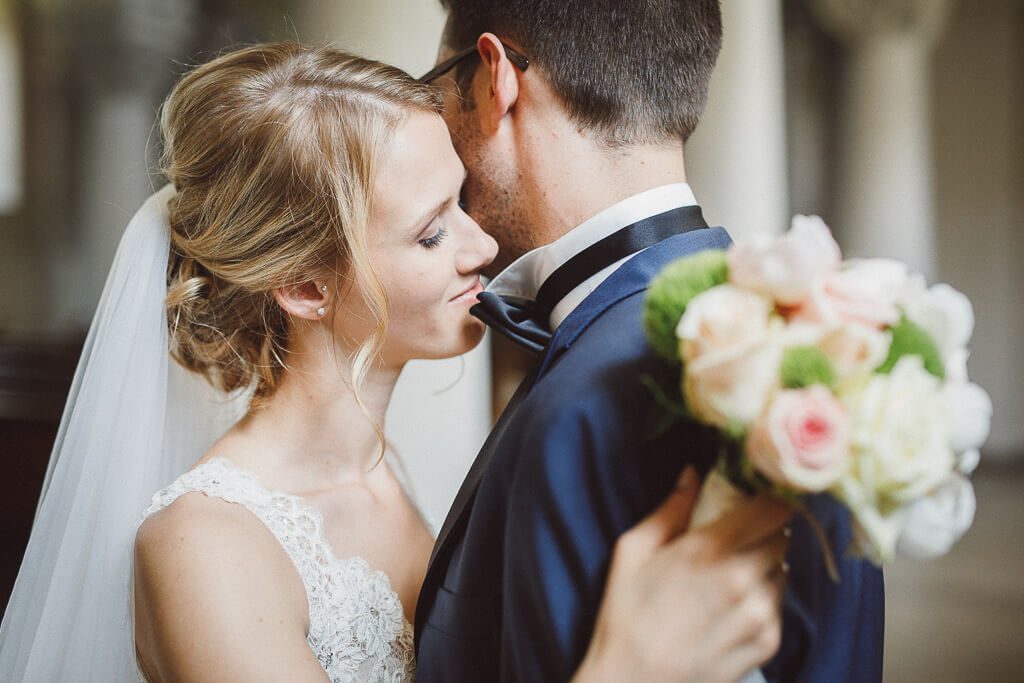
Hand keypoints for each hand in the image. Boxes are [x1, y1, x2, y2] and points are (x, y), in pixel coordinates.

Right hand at [574, 467, 792, 682]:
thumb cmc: (626, 616)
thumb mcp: (633, 551)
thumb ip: (670, 508)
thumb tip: (693, 474)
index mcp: (709, 550)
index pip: (773, 508)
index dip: (771, 497)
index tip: (759, 495)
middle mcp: (743, 580)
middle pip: (781, 537)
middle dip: (764, 531)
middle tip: (740, 535)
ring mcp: (759, 614)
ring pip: (783, 571)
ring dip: (766, 565)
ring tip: (733, 574)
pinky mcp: (767, 643)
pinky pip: (779, 605)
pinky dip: (764, 598)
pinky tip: (734, 606)